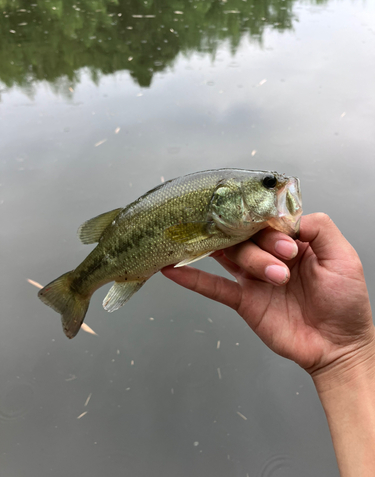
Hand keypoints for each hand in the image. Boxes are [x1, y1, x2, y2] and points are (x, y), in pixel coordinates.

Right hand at [162, 213, 373, 375]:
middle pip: (247, 234)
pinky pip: (213, 287)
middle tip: (284, 264)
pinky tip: (172, 268)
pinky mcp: (243, 300)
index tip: (286, 243)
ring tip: (273, 279)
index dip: (272, 227)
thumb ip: (318, 228)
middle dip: (263, 246)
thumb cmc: (346, 302)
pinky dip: (192, 278)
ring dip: (247, 260)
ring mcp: (253, 277)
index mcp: (292, 241)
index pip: (269, 220)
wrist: (338, 345)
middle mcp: (269, 255)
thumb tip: (286, 216)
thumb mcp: (343, 257)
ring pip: (232, 255)